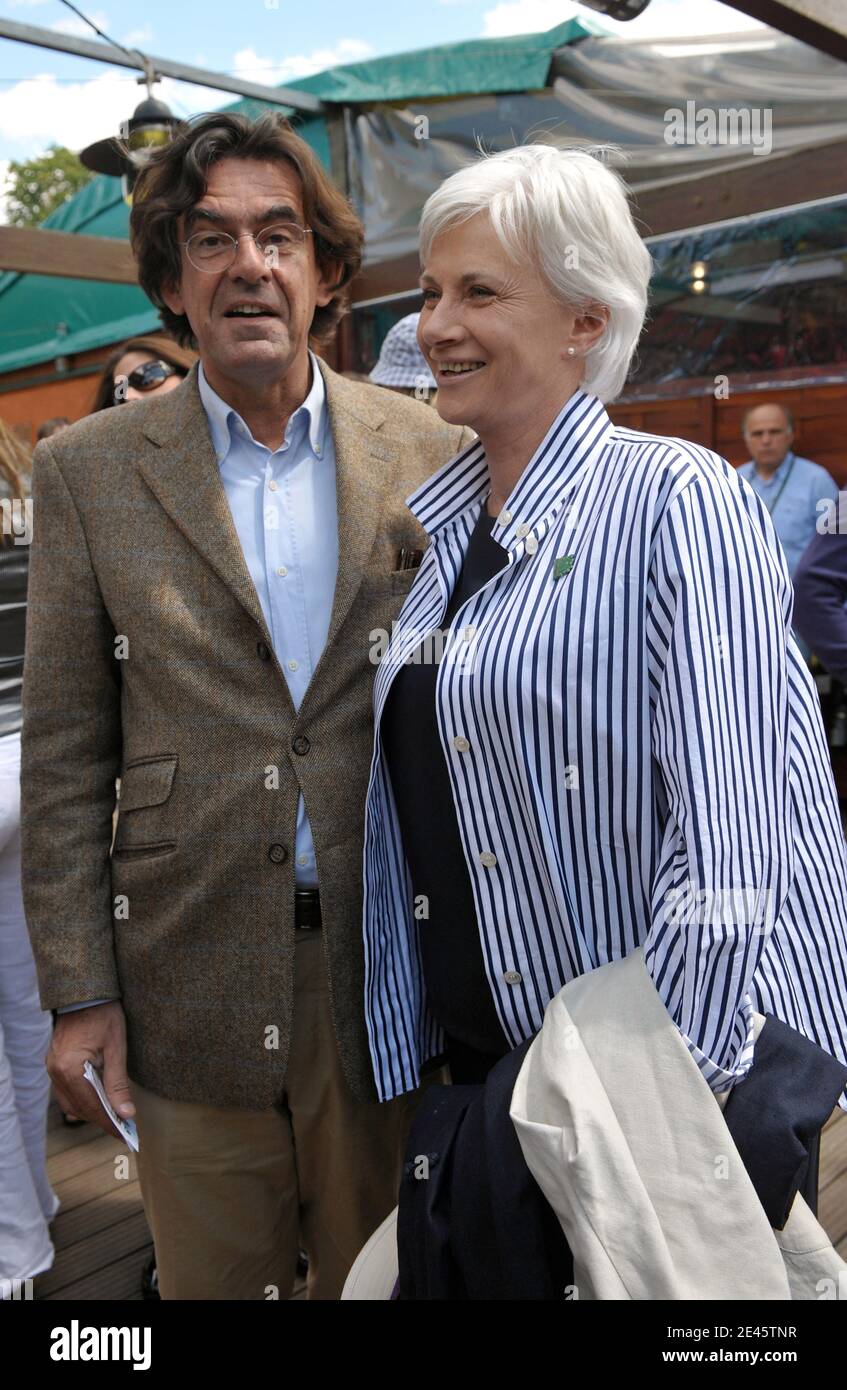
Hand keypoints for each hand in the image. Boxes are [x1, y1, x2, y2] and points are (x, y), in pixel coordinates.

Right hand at [47, 1001, 133, 1140]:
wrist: (86, 993)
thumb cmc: (104, 1016)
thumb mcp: (116, 1049)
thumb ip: (118, 1084)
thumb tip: (126, 1114)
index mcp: (70, 1068)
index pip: (91, 1106)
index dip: (108, 1122)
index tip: (124, 1135)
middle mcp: (56, 1072)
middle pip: (78, 1108)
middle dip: (100, 1119)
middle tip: (123, 1128)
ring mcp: (52, 1068)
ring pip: (69, 1103)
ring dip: (90, 1111)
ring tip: (113, 1116)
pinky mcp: (54, 1064)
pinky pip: (65, 1091)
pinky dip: (81, 1099)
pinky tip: (99, 1099)